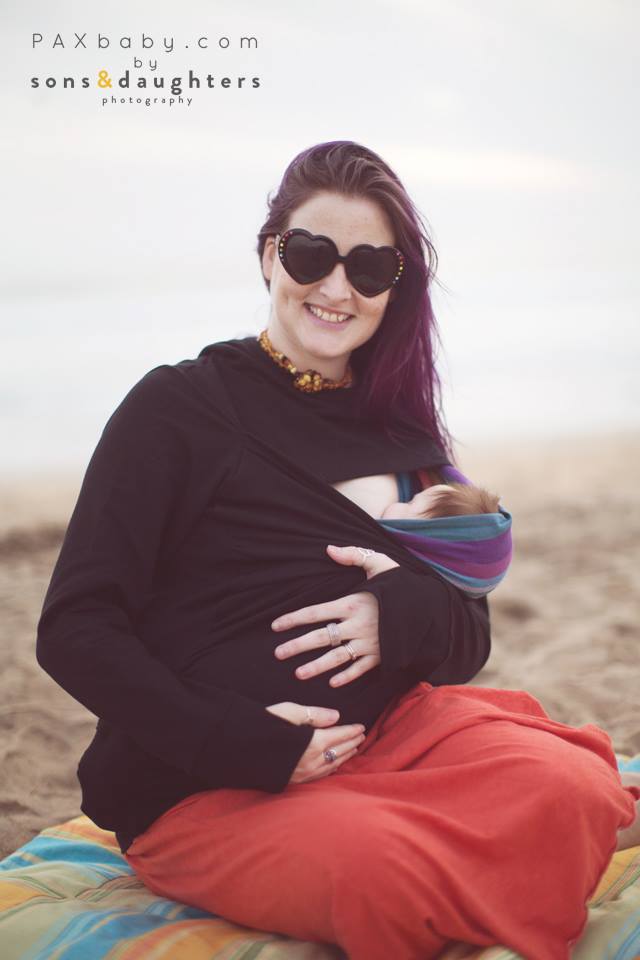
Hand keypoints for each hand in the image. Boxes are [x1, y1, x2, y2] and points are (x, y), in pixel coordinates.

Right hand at [265, 700, 366, 783]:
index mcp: (311, 743)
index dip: (350, 731)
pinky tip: (334, 765)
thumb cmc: (263, 725)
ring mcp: (303, 773)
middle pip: (338, 751)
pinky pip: (320, 776)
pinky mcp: (295, 780)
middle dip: (351, 743)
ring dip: (345, 756)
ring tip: (353, 749)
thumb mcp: (288, 712)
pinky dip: (332, 768)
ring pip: (331, 765)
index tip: (361, 727)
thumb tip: (336, 716)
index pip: (338, 736)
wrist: (238, 749)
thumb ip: (313, 715)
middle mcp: (311, 761)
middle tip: (362, 736)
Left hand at [271, 544, 398, 687]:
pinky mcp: (382, 656)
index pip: (315, 612)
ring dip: (316, 667)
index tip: (275, 626)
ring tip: (298, 673)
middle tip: (277, 653)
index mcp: (353, 602)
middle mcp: (357, 625)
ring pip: (336, 658)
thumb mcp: (380, 563)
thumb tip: (328, 549)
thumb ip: (353, 556)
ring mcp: (369, 643)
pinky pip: (360, 669)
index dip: (293, 619)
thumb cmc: (403, 584)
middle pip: (321, 637)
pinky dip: (346, 676)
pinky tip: (332, 682)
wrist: (432, 608)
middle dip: (297, 646)